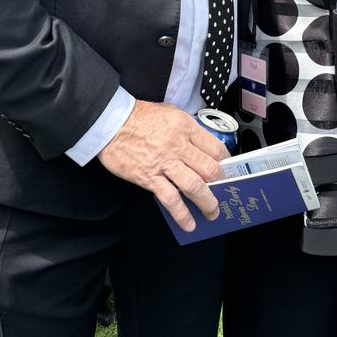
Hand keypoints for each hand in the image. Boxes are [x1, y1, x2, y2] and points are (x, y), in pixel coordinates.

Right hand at [98, 101, 228, 230]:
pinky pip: (170, 199)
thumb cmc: (138, 116)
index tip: (227, 170)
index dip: (225, 162)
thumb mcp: (170, 112)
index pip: (215, 148)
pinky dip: (182, 214)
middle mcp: (178, 145)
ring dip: (207, 203)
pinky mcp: (149, 177)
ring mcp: (164, 163)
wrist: (110, 123)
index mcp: (185, 127)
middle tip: (224, 193)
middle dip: (221, 185)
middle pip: (209, 169)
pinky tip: (189, 223)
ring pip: (195, 186)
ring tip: (212, 212)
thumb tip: (201, 142)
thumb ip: (187, 127)